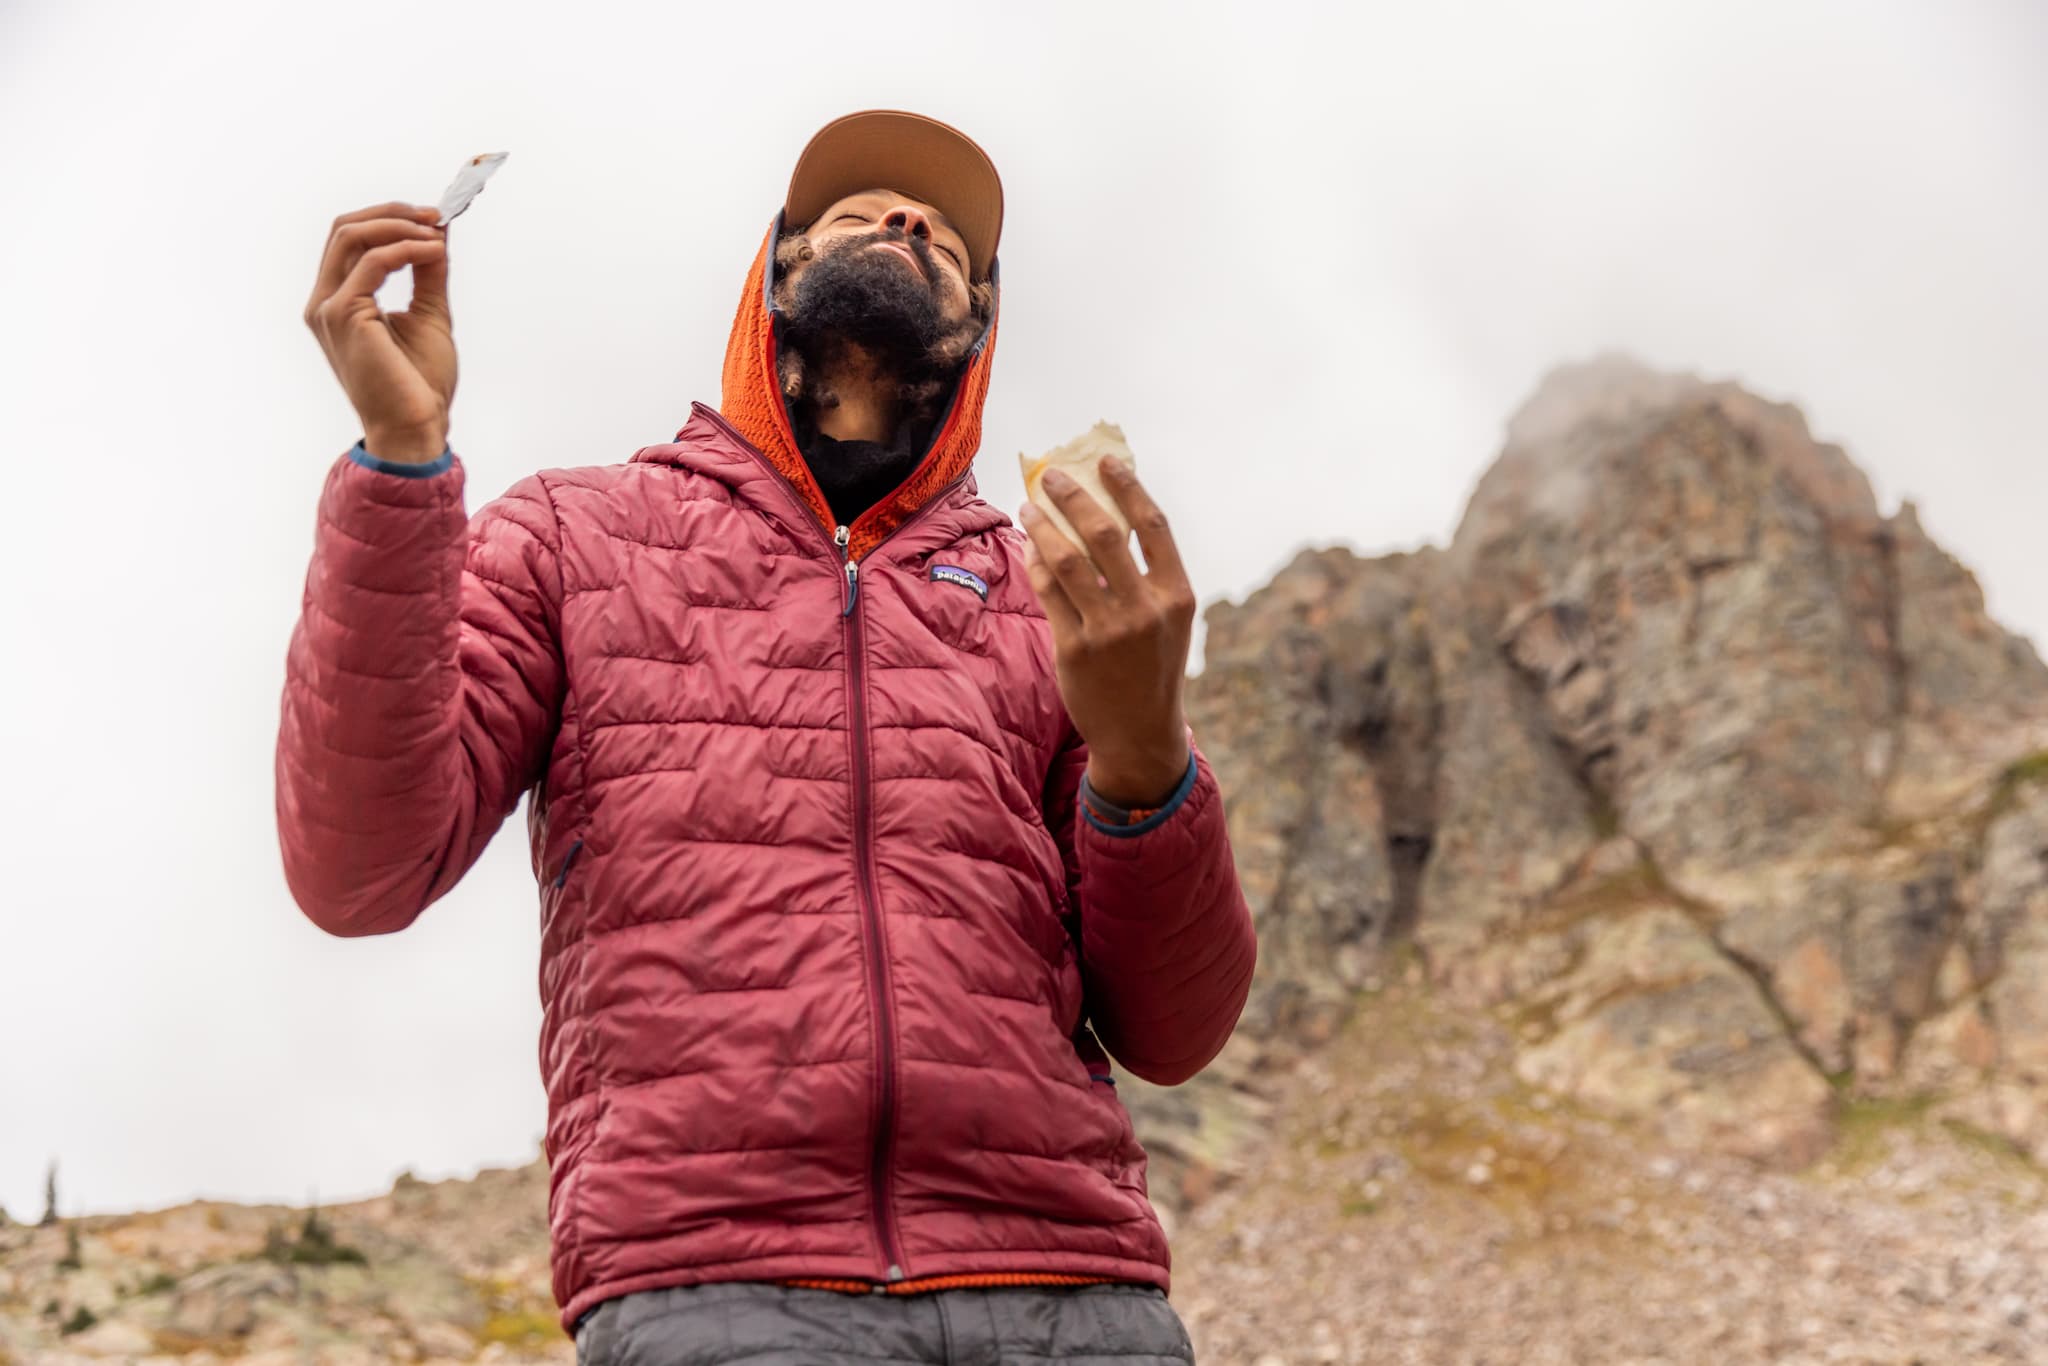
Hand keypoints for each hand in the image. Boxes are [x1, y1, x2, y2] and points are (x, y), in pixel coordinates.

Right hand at [303, 202, 455, 459]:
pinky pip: (372, 262)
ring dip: (399, 225)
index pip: (350, 239)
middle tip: (436, 215)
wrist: (416, 427)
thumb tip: (438, 230)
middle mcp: (323, 301)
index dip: (389, 218)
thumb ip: (428, 272)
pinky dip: (406, 249)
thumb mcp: (429, 314)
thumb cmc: (419, 383)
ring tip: (437, 233)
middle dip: (392, 212)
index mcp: (337, 301)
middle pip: (344, 228)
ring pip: (351, 235)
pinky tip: (434, 253)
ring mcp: (328, 308)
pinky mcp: (344, 316)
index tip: (433, 218)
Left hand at [1019, 457, 1196, 807]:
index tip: (1105, 461)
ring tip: (1029, 509)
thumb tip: (1105, 515)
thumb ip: (1147, 575)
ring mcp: (1108, 631)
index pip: (1153, 525)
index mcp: (1177, 596)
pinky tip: (1029, 550)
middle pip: (1105, 533)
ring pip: (1067, 560)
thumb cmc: (1153, 668)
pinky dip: (1035, 565)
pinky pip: (1048, 593)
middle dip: (1074, 497)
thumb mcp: (1168, 622)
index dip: (1128, 486)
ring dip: (1043, 527)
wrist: (1140, 734)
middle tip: (1051, 477)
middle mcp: (1145, 610)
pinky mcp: (1074, 649)